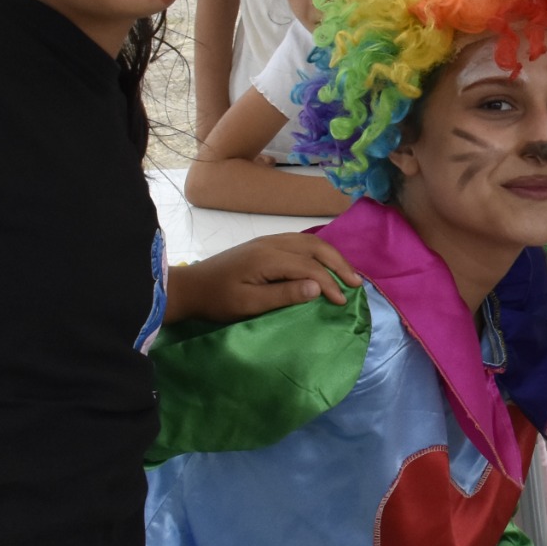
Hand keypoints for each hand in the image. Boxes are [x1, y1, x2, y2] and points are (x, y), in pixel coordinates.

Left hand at [169, 235, 359, 323]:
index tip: (342, 303)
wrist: (190, 287)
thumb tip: (318, 288)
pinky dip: (318, 251)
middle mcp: (272, 243)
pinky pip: (299, 242)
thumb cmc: (218, 300)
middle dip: (339, 264)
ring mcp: (268, 241)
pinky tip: (323, 262)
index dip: (330, 284)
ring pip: (309, 241)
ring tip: (346, 273)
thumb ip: (284, 294)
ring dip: (331, 255)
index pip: (310, 267)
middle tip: (356, 283)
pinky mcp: (264, 244)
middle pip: (315, 247)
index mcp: (269, 258)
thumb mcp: (249, 304)